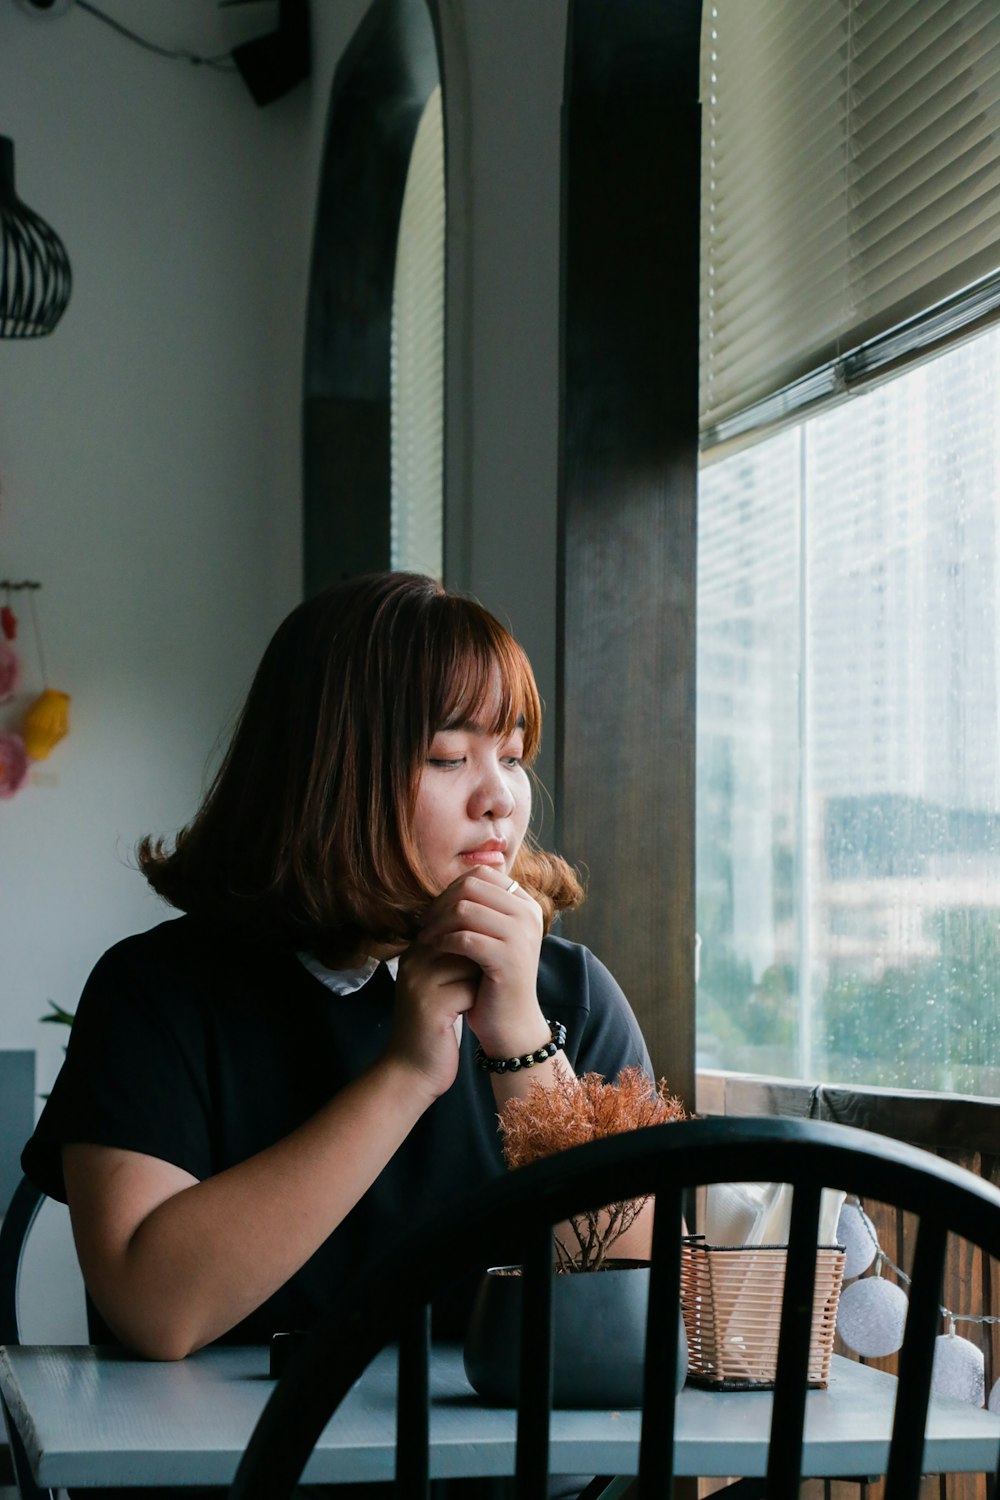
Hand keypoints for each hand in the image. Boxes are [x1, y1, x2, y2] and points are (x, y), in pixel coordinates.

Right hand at [390, 943, 479, 1100]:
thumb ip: (451, 959)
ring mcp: (419, 983)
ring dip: (478, 982)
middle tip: (478, 984)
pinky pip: (470, 989)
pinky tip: (466, 1015)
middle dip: (478, 961)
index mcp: (413, 953)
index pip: (453, 927)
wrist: (410, 1071)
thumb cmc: (431, 1027)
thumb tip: (487, 931)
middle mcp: (412, 963)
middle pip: (462, 940)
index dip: (473, 945)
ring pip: (469, 963)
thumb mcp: (436, 986)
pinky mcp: (432, 1005)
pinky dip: (475, 1001)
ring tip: (468, 1000)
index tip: (478, 968)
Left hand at [417, 867, 546, 1059]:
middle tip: (425, 924)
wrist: (511, 1023)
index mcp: (526, 904)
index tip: (435, 910)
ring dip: (438, 923)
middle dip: (441, 903)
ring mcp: (521, 935)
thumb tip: (448, 883)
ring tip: (426, 939)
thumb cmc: (494, 979)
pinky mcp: (508, 958)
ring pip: (465, 909)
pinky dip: (443, 942)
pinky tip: (434, 951)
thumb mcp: (493, 936)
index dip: (451, 888)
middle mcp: (528, 914)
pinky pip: (464, 937)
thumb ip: (480, 908)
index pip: (482, 875)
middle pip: (471, 887)